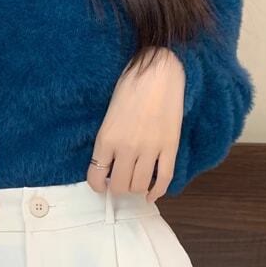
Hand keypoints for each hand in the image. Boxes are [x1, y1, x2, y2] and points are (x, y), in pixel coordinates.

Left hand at [87, 47, 184, 201]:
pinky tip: (151, 194)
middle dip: (118, 188)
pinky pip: (164, 179)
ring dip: (136, 188)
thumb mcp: (109, 115)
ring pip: (140, 186)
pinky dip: (157, 191)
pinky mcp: (169, 147)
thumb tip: (109, 164)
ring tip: (135, 182)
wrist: (158, 72)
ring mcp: (150, 149)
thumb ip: (108, 140)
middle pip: (119, 186)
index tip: (102, 183)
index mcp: (106, 139)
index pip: (96, 177)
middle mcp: (126, 148)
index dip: (98, 185)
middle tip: (120, 181)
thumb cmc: (130, 87)